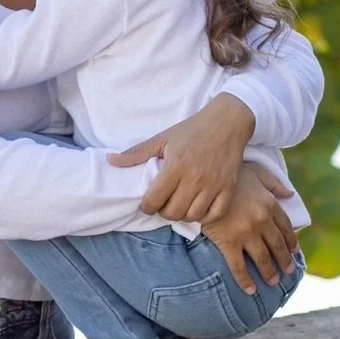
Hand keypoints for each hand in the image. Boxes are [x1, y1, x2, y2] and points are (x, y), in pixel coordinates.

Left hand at [107, 91, 256, 223]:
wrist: (227, 122)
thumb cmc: (192, 130)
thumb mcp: (162, 138)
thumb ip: (135, 154)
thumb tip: (110, 160)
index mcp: (175, 166)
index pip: (154, 200)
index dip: (146, 207)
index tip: (147, 203)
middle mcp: (194, 178)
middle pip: (172, 213)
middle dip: (163, 212)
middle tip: (164, 203)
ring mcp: (213, 185)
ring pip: (192, 216)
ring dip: (182, 215)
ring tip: (180, 204)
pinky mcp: (229, 188)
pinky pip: (215, 214)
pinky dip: (204, 216)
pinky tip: (198, 207)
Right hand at [201, 164, 299, 292]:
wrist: (203, 179)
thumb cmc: (228, 172)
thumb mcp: (255, 171)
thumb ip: (274, 184)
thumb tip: (289, 194)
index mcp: (269, 204)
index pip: (286, 227)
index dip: (291, 240)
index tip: (295, 250)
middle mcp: (262, 221)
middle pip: (277, 246)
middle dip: (284, 260)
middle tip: (288, 271)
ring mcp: (246, 233)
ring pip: (262, 259)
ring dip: (269, 273)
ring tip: (273, 281)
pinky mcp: (228, 242)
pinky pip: (238, 267)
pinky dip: (245, 281)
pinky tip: (250, 290)